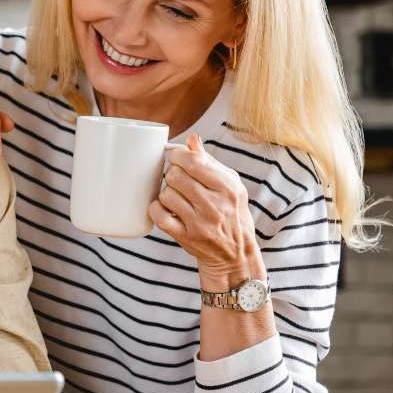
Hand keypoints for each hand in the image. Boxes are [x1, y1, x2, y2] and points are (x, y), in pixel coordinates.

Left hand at [149, 135, 262, 287]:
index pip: (193, 161)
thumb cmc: (231, 213)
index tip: (176, 158)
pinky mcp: (186, 237)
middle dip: (172, 174)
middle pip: (175, 176)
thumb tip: (192, 139)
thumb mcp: (230, 186)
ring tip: (176, 196)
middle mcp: (215, 205)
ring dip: (166, 193)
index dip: (178, 156)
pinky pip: (159, 216)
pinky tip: (164, 208)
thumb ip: (210, 162)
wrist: (235, 253)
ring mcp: (200, 223)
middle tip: (177, 180)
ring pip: (166, 194)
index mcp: (228, 187)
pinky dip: (156, 209)